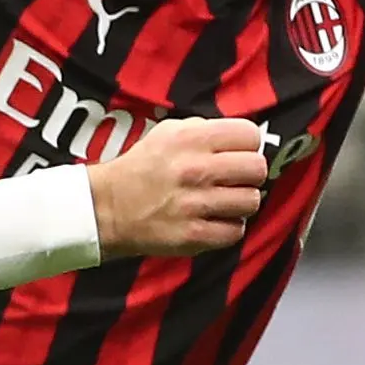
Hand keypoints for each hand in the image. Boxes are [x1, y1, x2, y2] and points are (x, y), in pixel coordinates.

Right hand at [85, 116, 268, 257]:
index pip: (250, 135)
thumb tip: (239, 138)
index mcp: (192, 139)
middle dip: (250, 174)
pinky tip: (215, 221)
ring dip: (241, 203)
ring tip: (225, 203)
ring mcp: (196, 204)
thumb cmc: (140, 169)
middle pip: (257, 168)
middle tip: (236, 180)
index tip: (239, 153)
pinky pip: (235, 232)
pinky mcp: (193, 235)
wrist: (106, 207)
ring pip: (251, 201)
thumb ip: (204, 129)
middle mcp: (197, 169)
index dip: (248, 144)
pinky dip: (229, 228)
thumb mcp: (167, 132)